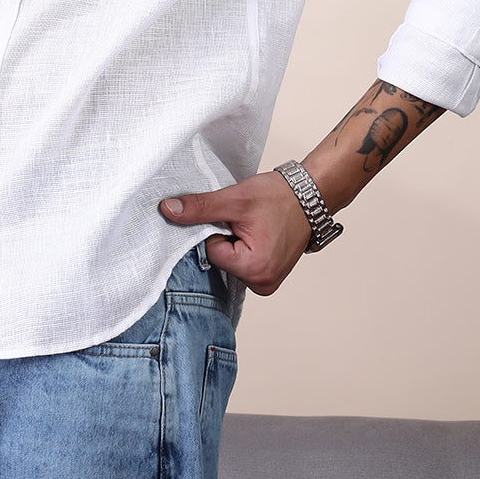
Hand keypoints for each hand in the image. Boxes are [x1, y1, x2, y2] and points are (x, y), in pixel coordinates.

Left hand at [158, 172, 312, 294]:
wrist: (311, 195)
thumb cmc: (280, 197)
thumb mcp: (235, 199)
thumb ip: (199, 207)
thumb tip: (168, 210)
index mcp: (254, 270)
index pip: (210, 252)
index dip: (217, 229)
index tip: (235, 217)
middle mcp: (262, 283)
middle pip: (219, 259)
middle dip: (225, 236)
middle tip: (246, 221)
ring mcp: (266, 282)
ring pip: (228, 260)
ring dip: (234, 240)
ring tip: (254, 225)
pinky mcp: (268, 276)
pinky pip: (241, 262)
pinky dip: (243, 246)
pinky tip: (257, 232)